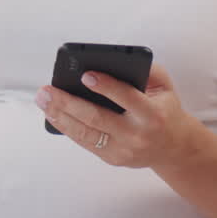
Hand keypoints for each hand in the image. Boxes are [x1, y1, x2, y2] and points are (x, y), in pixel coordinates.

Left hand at [36, 62, 189, 169]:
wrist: (173, 147)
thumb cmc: (164, 109)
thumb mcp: (164, 86)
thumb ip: (147, 69)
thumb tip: (115, 59)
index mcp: (153, 114)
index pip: (127, 98)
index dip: (106, 86)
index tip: (85, 75)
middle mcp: (137, 135)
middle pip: (97, 118)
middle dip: (68, 102)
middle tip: (48, 89)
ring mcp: (123, 150)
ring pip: (85, 133)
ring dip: (59, 115)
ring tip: (43, 100)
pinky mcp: (112, 158)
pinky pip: (84, 142)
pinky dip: (65, 127)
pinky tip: (52, 114)